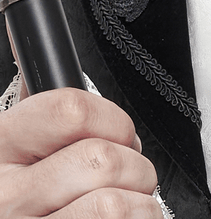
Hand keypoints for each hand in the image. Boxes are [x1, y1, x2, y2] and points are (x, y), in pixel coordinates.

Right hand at [0, 87, 160, 216]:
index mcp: (3, 144)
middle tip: (133, 174)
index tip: (122, 134)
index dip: (114, 120)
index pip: (73, 111)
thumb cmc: (16, 191)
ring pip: (111, 206)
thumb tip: (54, 63)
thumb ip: (44, 114)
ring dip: (140, 203)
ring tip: (133, 203)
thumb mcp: (17, 142)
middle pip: (101, 161)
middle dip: (136, 166)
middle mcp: (8, 194)